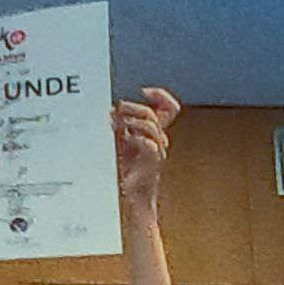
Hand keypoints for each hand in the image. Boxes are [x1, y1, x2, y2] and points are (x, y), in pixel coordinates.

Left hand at [113, 87, 180, 207]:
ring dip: (131, 121)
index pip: (170, 108)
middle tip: (118, 110)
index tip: (145, 91)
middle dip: (133, 107)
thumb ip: (122, 123)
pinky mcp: (153, 160)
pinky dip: (134, 137)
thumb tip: (113, 109)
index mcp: (155, 132)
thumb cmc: (130, 169)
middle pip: (154, 112)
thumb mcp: (123, 140)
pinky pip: (148, 142)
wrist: (134, 193)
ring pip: (151, 124)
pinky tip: (125, 140)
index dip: (161, 95)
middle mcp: (160, 139)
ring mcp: (158, 149)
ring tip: (118, 125)